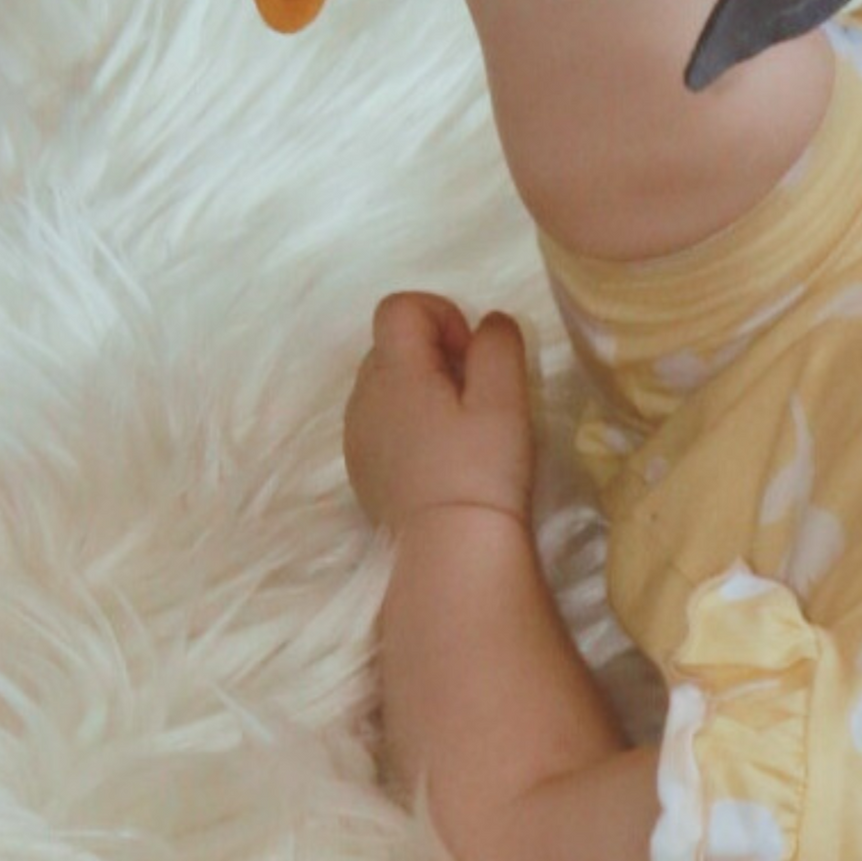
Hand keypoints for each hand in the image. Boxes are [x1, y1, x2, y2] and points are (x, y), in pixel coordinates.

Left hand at [344, 292, 536, 534]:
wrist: (449, 553)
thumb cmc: (481, 469)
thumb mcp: (504, 398)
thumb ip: (498, 344)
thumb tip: (488, 323)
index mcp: (393, 372)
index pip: (400, 307)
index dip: (443, 314)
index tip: (472, 355)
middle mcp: (363, 397)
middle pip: (392, 344)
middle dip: (435, 352)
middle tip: (476, 393)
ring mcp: (357, 437)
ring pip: (386, 385)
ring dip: (422, 388)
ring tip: (461, 429)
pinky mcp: (361, 470)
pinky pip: (381, 423)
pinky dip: (409, 423)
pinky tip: (441, 459)